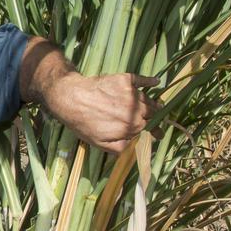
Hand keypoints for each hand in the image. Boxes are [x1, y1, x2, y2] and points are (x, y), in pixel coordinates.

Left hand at [45, 71, 159, 153]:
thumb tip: (137, 150)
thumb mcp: (100, 143)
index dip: (155, 133)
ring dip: (154, 104)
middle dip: (157, 119)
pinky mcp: (125, 80)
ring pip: (148, 100)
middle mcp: (135, 109)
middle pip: (152, 114)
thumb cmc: (84, 124)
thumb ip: (122, 148)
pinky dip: (150, 81)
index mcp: (131, 126)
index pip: (150, 129)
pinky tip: (156, 82)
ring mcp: (131, 93)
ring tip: (158, 107)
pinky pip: (142, 80)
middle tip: (159, 121)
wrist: (71, 98)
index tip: (159, 135)